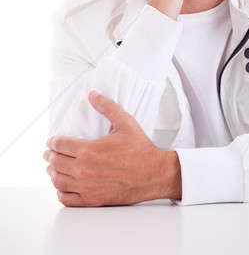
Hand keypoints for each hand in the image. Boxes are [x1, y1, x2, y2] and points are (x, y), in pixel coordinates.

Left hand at [43, 91, 180, 206]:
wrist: (153, 173)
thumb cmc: (140, 150)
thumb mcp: (125, 122)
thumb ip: (107, 107)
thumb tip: (93, 95)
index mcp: (89, 150)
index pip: (60, 144)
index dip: (53, 141)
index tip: (52, 140)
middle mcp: (84, 169)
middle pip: (55, 162)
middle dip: (50, 155)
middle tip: (49, 152)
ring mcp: (87, 187)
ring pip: (58, 181)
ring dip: (52, 173)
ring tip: (53, 168)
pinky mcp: (92, 200)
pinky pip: (67, 198)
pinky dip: (60, 192)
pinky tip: (62, 186)